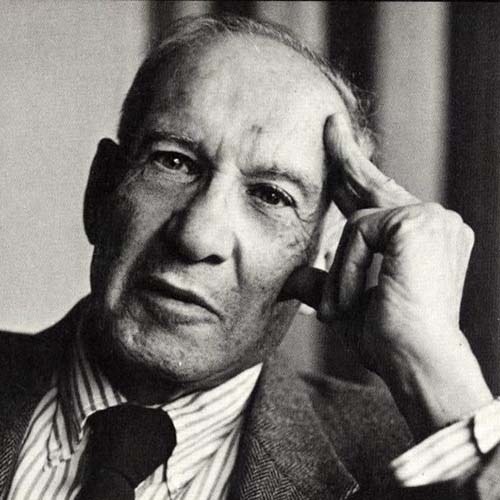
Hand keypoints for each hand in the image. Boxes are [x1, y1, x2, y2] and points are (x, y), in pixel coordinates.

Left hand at [284, 113, 491, 437]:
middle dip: (347, 157)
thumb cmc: (388, 339)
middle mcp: (433, 220)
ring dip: (342, 272)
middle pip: (373, 185)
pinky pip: (360, 234)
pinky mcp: (419, 222)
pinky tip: (357, 299)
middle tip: (329, 123)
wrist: (416, 362)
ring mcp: (431, 217)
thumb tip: (293, 278)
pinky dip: (349, 270)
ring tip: (341, 311)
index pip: (379, 197)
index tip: (337, 138)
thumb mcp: (346, 303)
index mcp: (419, 237)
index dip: (356, 170)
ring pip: (358, 223)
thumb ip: (323, 282)